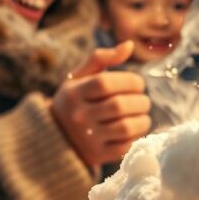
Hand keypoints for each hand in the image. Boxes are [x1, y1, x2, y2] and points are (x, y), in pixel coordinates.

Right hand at [51, 41, 151, 167]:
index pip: (106, 83)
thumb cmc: (75, 99)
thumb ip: (102, 58)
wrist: (56, 136)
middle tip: (143, 100)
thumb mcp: (80, 76)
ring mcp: (88, 138)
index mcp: (74, 93)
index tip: (137, 84)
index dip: (129, 81)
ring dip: (143, 119)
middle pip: (119, 105)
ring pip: (126, 127)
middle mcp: (78, 116)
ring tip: (142, 113)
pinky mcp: (98, 155)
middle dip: (140, 100)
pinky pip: (126, 145)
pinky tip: (135, 128)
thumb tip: (129, 45)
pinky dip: (137, 135)